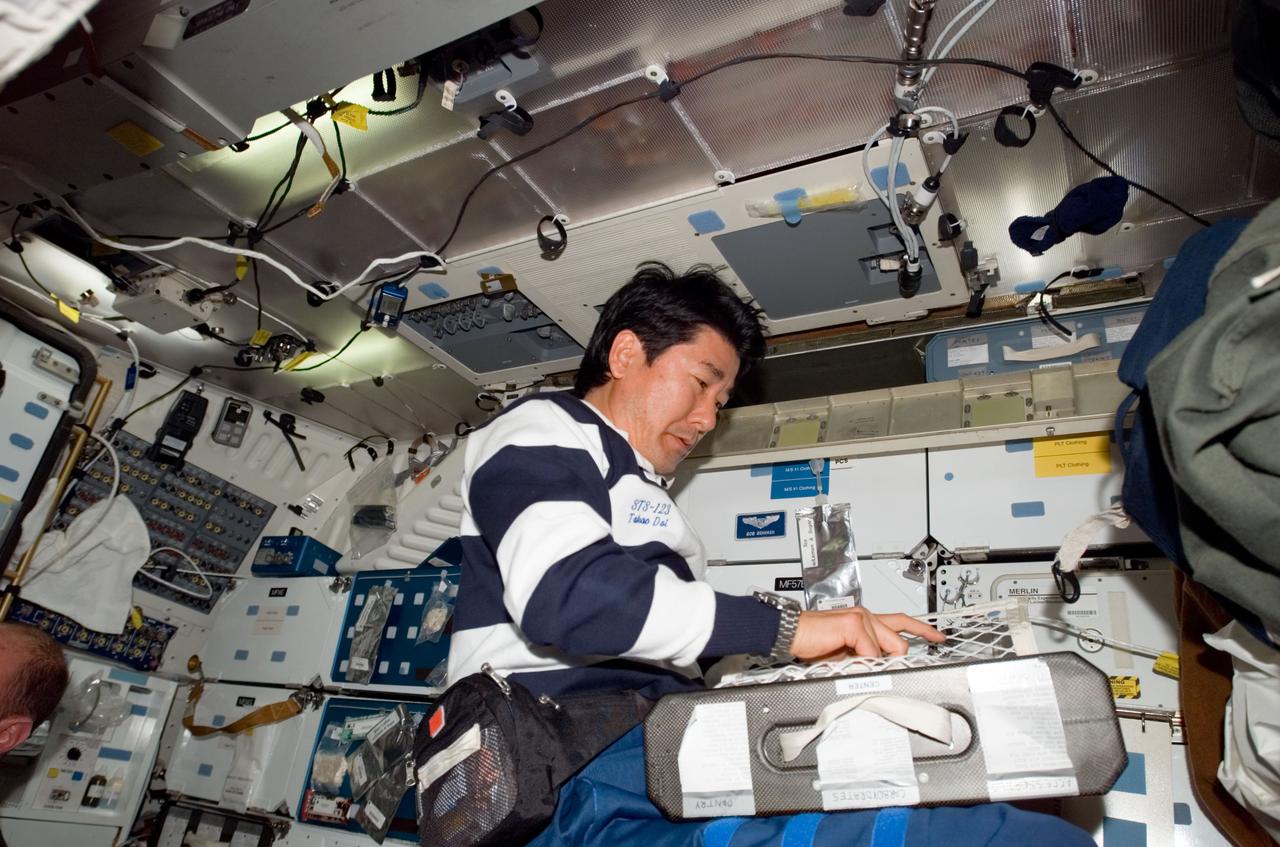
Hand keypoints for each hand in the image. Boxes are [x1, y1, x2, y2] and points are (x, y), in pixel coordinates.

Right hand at [790, 608, 944, 660]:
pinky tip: (846, 660)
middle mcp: (866, 616)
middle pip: (900, 640)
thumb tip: (881, 671)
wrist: (791, 634)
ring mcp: (862, 618)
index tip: (937, 636)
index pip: (901, 621)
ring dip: (874, 663)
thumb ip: (864, 659)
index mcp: (865, 621)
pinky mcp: (854, 623)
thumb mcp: (845, 656)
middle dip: (895, 660)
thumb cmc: (812, 644)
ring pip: (889, 648)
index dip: (922, 629)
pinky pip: (871, 652)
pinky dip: (862, 662)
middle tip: (885, 671)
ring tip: (852, 665)